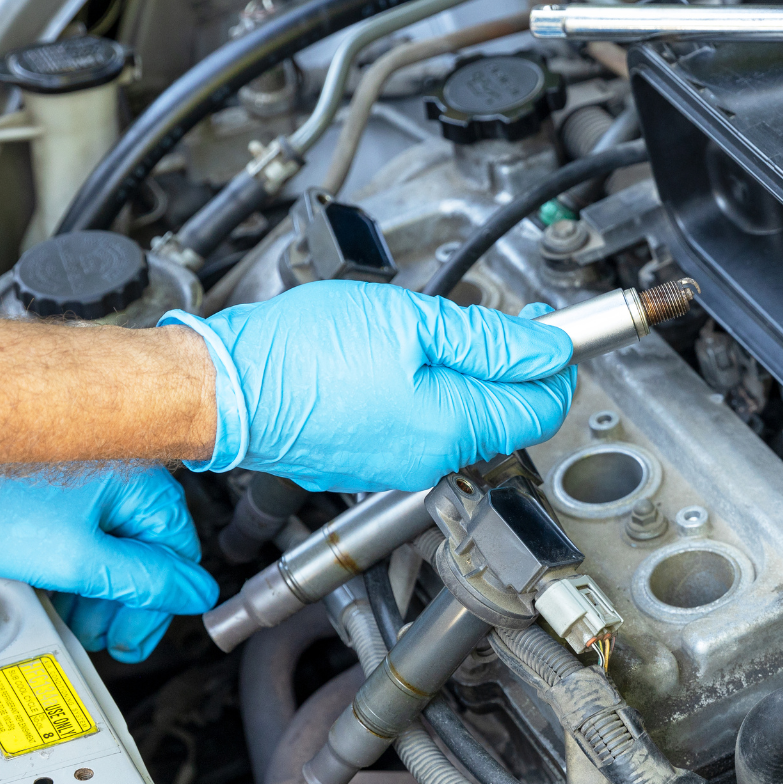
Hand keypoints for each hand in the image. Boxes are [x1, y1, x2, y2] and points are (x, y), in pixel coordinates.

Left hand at [0, 468, 216, 661]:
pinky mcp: (49, 489)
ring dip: (95, 590)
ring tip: (72, 619)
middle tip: (103, 636)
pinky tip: (51, 591)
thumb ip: (142, 581)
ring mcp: (81, 480)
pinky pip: (79, 534)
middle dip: (123, 603)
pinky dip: (71, 567)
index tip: (134, 637)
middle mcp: (115, 472)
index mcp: (136, 481)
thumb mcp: (74, 558)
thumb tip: (193, 593)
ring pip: (109, 546)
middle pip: (144, 552)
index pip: (176, 554)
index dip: (158, 605)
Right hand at [166, 281, 574, 492]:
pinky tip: (405, 356)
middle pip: (504, 414)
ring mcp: (396, 464)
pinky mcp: (367, 457)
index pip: (540, 407)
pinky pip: (420, 423)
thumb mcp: (411, 322)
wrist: (225, 389)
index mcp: (450, 428)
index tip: (556, 330)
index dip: (557, 364)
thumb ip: (489, 340)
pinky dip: (429, 390)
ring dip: (470, 374)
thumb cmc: (298, 355)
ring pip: (461, 418)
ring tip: (446, 329)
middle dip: (517, 366)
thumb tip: (546, 350)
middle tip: (512, 318)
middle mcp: (429, 459)